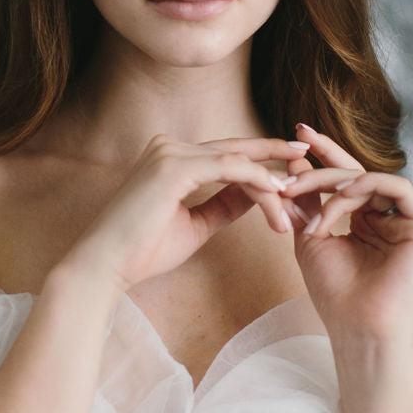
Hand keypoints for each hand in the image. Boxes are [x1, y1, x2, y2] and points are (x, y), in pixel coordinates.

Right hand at [66, 133, 309, 293]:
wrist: (106, 265)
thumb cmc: (143, 250)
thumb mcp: (195, 225)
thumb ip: (223, 205)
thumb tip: (255, 195)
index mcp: (171, 157)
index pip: (226, 154)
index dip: (260, 160)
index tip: (290, 169)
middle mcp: (169, 146)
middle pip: (235, 150)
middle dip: (274, 155)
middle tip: (307, 156)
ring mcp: (170, 152)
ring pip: (237, 161)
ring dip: (270, 182)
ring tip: (296, 198)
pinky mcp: (173, 166)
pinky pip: (228, 168)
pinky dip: (256, 180)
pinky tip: (277, 194)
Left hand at [283, 124, 412, 354]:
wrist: (358, 328)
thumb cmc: (335, 293)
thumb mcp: (310, 237)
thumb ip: (305, 202)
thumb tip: (293, 163)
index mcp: (367, 220)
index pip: (345, 179)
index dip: (323, 154)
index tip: (296, 132)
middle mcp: (390, 216)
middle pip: (356, 174)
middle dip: (320, 164)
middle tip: (291, 162)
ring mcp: (409, 220)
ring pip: (371, 178)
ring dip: (333, 182)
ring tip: (304, 197)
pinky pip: (397, 187)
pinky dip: (365, 187)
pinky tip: (339, 197)